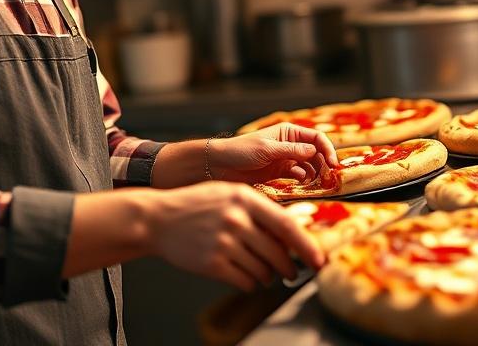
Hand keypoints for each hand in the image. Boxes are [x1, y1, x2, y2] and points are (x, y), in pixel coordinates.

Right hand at [145, 181, 323, 290]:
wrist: (159, 219)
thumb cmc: (197, 205)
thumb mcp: (229, 194)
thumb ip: (259, 209)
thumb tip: (291, 231)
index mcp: (245, 198)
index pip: (286, 226)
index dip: (307, 246)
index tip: (319, 260)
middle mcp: (236, 219)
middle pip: (278, 253)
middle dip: (288, 267)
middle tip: (292, 272)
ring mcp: (224, 242)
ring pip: (263, 270)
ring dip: (268, 276)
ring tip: (264, 272)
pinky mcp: (212, 263)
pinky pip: (246, 281)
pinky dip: (251, 283)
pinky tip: (246, 276)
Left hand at [207, 123, 338, 184]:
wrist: (219, 166)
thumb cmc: (240, 151)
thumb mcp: (267, 149)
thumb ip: (291, 150)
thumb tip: (314, 151)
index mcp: (288, 132)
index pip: (316, 138)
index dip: (327, 150)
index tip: (333, 164)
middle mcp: (290, 145)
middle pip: (316, 153)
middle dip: (325, 164)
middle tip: (330, 179)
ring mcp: (286, 159)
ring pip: (310, 166)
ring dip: (317, 174)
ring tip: (321, 185)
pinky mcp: (280, 173)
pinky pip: (299, 177)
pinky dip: (306, 182)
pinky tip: (306, 187)